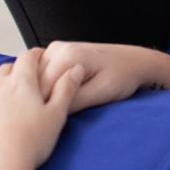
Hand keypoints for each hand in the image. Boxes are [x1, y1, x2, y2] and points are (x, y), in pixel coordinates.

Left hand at [0, 48, 82, 169]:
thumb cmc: (28, 145)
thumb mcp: (57, 116)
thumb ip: (67, 88)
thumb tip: (76, 69)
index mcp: (21, 82)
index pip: (28, 57)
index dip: (35, 55)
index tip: (39, 57)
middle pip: (6, 68)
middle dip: (16, 70)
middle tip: (24, 81)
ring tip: (4, 98)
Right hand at [40, 41, 163, 113]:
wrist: (135, 63)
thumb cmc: (123, 76)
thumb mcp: (100, 94)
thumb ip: (73, 102)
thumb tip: (47, 112)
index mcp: (67, 56)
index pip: (38, 90)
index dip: (43, 109)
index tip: (52, 120)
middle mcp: (58, 48)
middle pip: (33, 84)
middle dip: (41, 101)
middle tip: (58, 113)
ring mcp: (56, 49)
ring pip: (34, 80)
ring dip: (41, 95)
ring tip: (60, 105)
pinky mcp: (57, 54)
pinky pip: (41, 75)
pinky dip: (45, 88)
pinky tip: (57, 97)